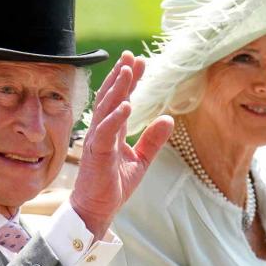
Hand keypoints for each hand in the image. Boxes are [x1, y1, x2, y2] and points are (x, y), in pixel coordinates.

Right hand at [70, 51, 173, 239]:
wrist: (97, 209)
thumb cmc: (113, 185)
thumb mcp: (141, 160)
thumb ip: (153, 140)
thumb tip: (169, 119)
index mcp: (112, 130)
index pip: (121, 99)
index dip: (129, 80)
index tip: (139, 61)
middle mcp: (102, 131)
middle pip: (111, 97)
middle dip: (121, 76)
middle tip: (131, 56)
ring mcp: (97, 141)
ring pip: (106, 109)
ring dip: (117, 89)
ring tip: (127, 71)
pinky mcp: (97, 154)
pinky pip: (105, 132)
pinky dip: (115, 118)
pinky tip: (126, 105)